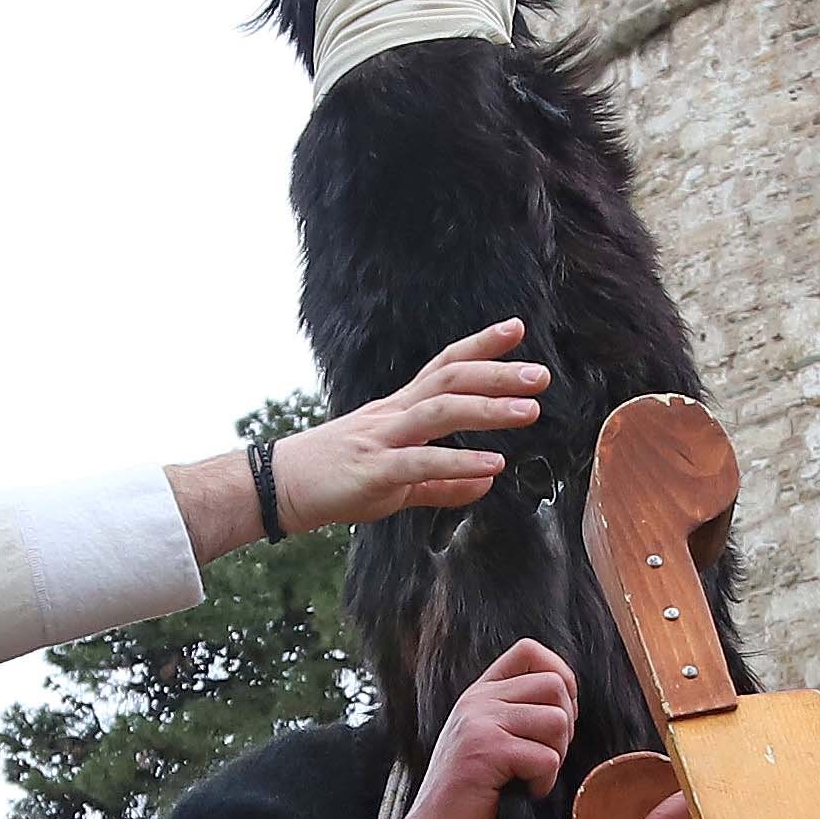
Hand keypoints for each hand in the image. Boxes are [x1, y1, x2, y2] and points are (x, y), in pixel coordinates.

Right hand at [201, 322, 547, 547]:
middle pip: (450, 379)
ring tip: (529, 411)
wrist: (279, 489)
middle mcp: (394, 415)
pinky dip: (460, 462)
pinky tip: (493, 465)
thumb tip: (486, 481)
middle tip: (540, 374)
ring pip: (440, 412)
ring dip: (488, 408)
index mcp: (399, 410)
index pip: (444, 366)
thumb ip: (443, 482)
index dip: (480, 346)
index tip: (516, 329)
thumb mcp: (397, 481)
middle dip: (497, 372)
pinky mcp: (374, 472)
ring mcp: (383, 439)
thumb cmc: (335, 480)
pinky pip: (421, 463)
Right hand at [411, 643, 576, 818]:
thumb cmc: (469, 799)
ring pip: (557, 719)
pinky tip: (522, 794)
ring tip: (530, 778)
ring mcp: (479, 723)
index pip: (530, 651)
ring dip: (556, 756)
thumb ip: (515, 714)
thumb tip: (567, 697)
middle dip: (564, 727)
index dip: (560, 678)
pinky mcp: (485, 751)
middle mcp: (477, 701)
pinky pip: (547, 757)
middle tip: (543, 758)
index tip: (554, 718)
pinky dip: (544, 783)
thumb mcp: (488, 743)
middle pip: (554, 684)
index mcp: (479, 694)